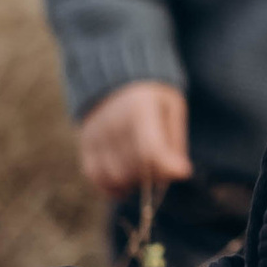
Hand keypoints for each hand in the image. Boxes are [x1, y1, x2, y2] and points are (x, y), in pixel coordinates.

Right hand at [77, 80, 191, 197]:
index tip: (182, 171)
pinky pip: (95, 177)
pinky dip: (112, 187)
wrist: (116, 79)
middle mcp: (111, 123)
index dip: (167, 167)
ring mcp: (95, 136)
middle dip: (153, 176)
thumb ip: (175, 142)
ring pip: (114, 178)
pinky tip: (126, 181)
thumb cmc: (153, 98)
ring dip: (133, 183)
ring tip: (143, 171)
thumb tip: (180, 174)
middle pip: (133, 168)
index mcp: (138, 108)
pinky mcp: (85, 146)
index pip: (149, 149)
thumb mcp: (172, 108)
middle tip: (161, 165)